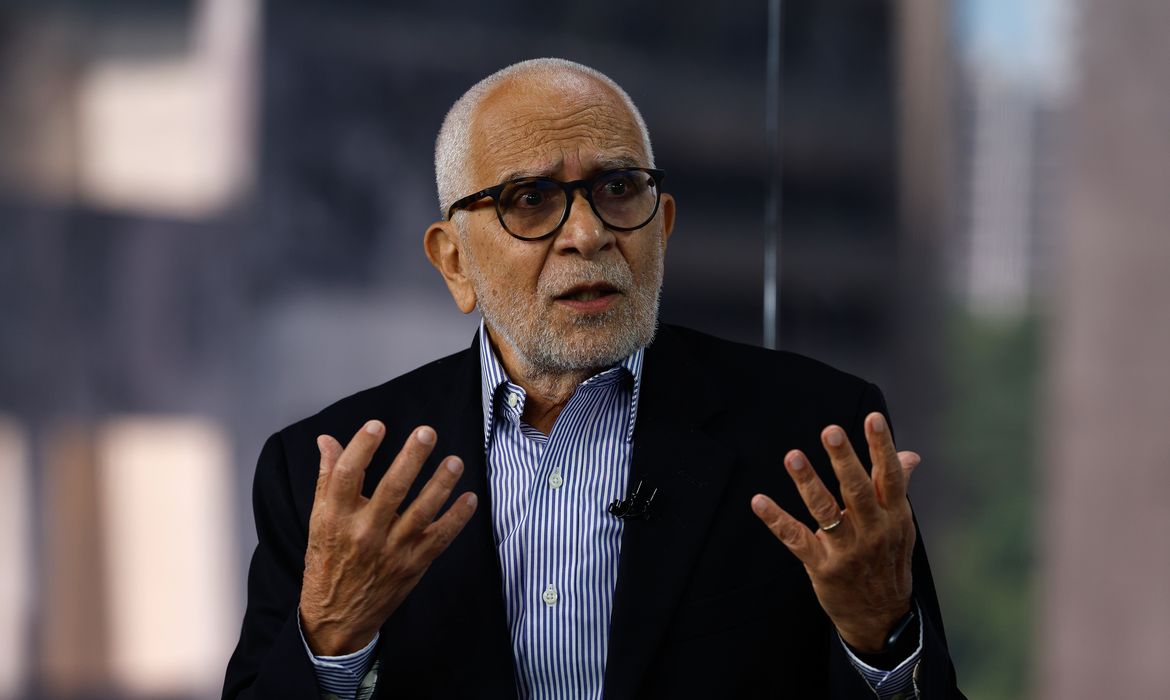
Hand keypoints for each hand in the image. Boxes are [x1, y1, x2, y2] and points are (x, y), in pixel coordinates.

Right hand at [299, 420, 477, 655]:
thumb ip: (328, 478)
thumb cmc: (328, 561)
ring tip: (455, 461)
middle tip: (427, 433)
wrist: (337, 616)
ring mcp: (391, 551)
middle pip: (391, 490)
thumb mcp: (319, 521)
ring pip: (420, 512)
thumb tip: (327, 441)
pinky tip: (470, 498)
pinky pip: (439, 538)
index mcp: (335, 518)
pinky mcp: (412, 566)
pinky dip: (456, 519)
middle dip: (411, 459)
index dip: (362, 448)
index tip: (377, 425)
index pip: (347, 476)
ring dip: (441, 485)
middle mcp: (364, 533)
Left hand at [751, 412, 919, 651]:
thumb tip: (910, 453)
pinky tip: (759, 501)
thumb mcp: (900, 526)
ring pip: (826, 512)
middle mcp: (873, 532)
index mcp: (893, 516)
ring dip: (808, 483)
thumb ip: (897, 487)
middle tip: (830, 430)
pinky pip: (796, 539)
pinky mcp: (822, 566)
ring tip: (793, 456)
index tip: (873, 418)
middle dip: (844, 460)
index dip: (882, 447)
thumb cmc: (888, 561)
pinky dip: (776, 520)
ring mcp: (847, 551)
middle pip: (858, 490)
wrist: (881, 618)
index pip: (890, 477)